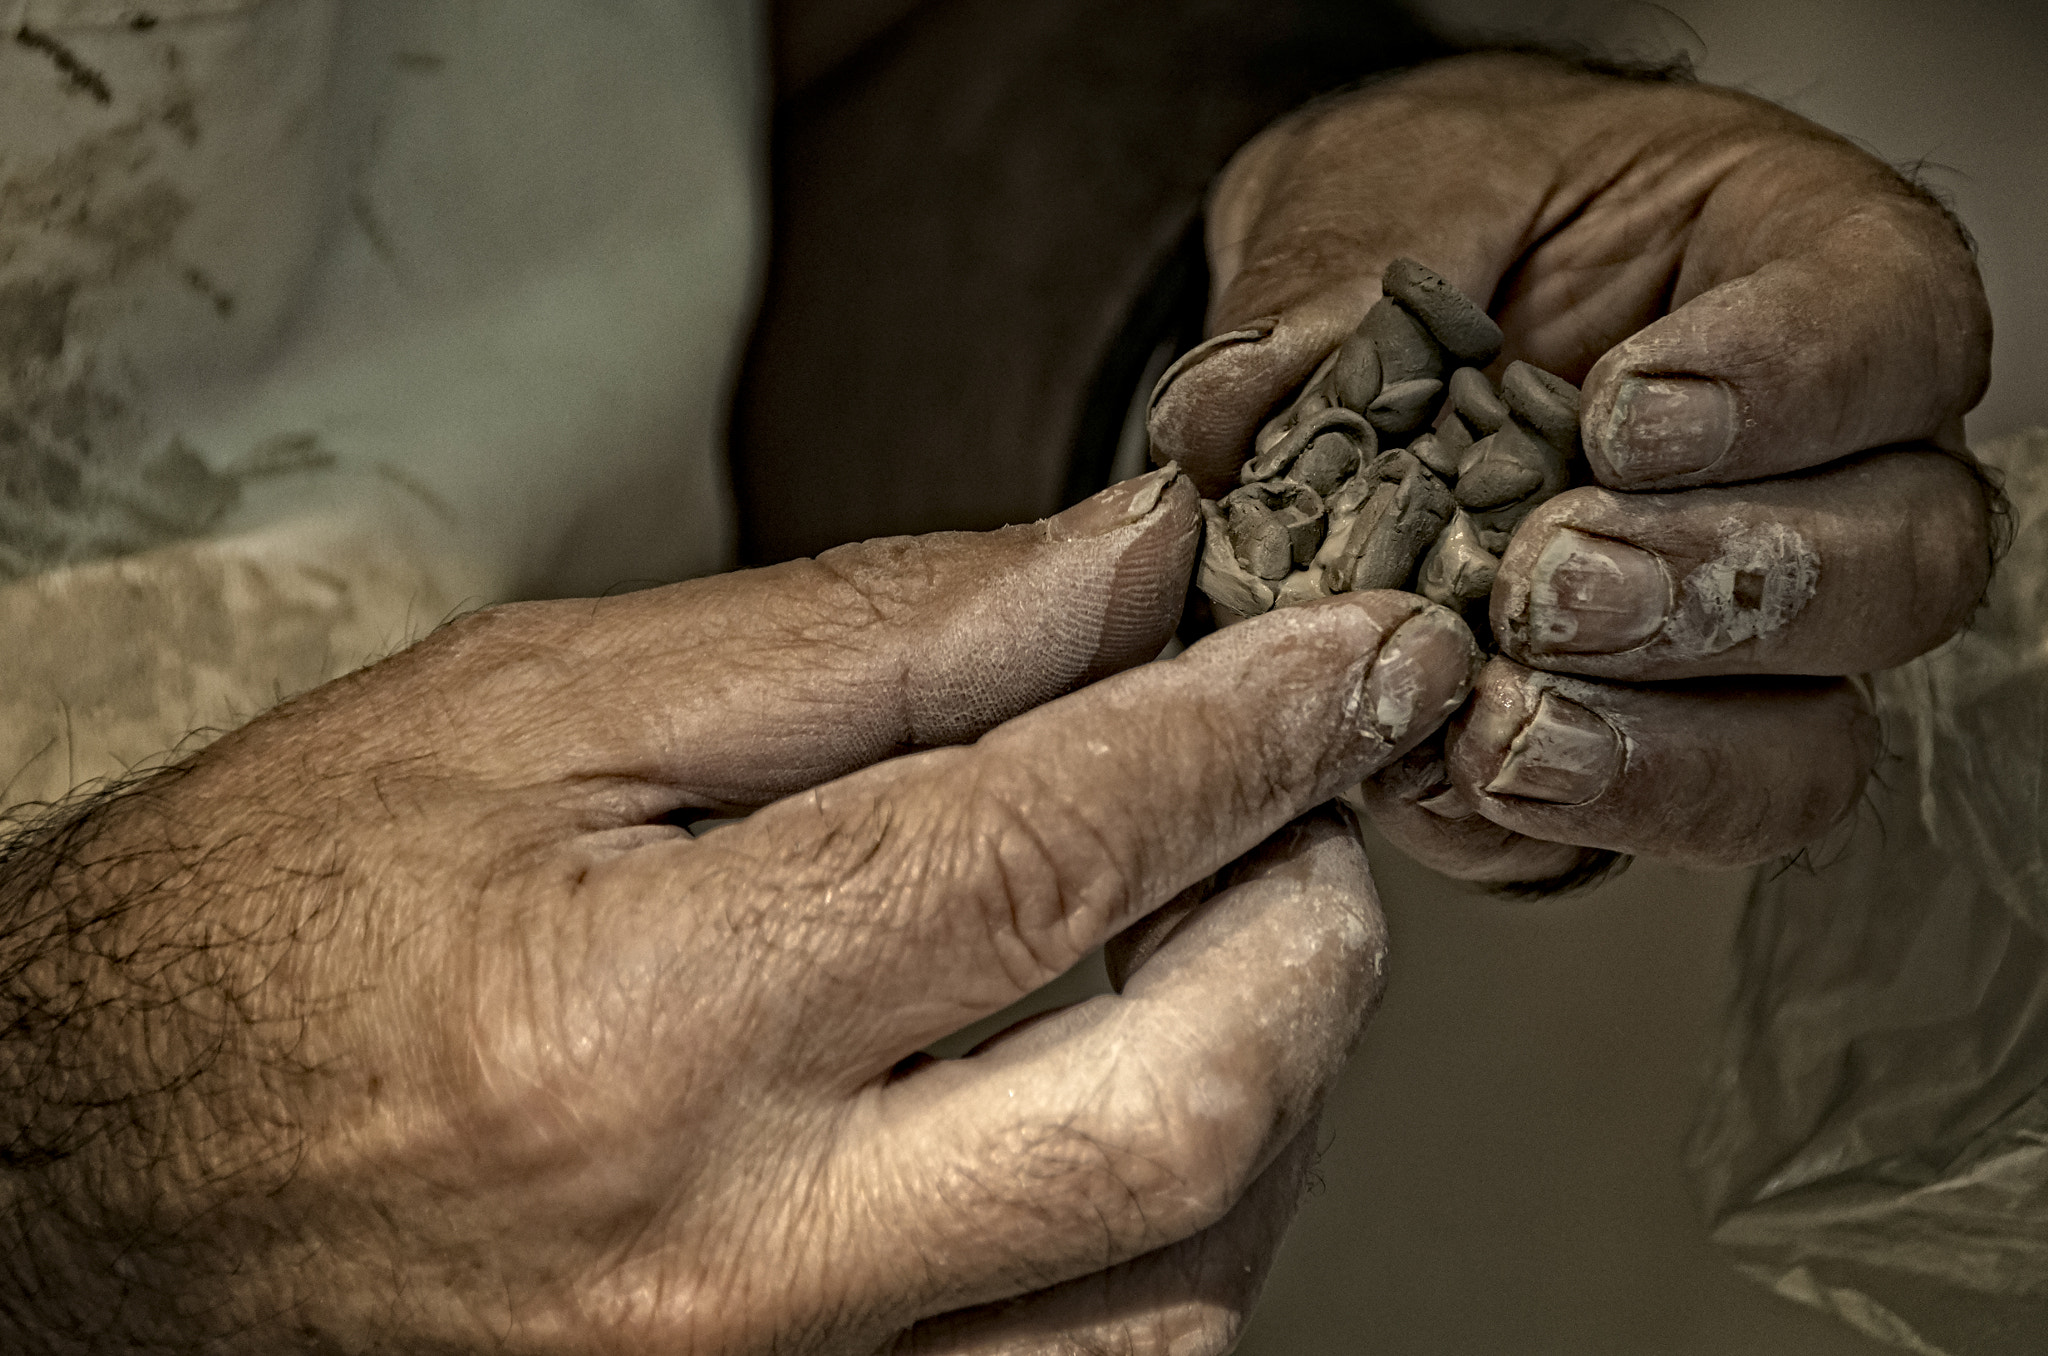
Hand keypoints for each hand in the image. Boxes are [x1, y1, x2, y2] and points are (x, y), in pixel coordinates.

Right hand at [0, 467, 1476, 1351]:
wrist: (78, 1189)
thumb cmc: (271, 933)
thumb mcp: (535, 710)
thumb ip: (863, 642)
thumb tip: (1114, 569)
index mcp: (639, 1026)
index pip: (1052, 844)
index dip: (1253, 723)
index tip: (1362, 651)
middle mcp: (723, 1271)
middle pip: (1178, 1106)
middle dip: (1313, 919)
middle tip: (1315, 796)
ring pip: (1179, 1290)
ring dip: (1272, 1087)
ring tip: (1226, 936)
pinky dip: (1178, 1234)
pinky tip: (1136, 1107)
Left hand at [1148, 52, 1993, 881]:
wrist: (1387, 313)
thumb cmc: (1446, 216)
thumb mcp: (1384, 186)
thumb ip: (1334, 278)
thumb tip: (1228, 413)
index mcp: (1810, 276)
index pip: (1894, 333)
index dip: (1787, 388)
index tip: (1620, 417)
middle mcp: (1824, 471)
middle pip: (1897, 566)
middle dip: (1721, 594)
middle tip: (1551, 584)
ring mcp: (1749, 638)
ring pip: (1811, 742)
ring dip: (1662, 753)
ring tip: (1505, 727)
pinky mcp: (1642, 747)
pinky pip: (1651, 830)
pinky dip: (1554, 826)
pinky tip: (1447, 784)